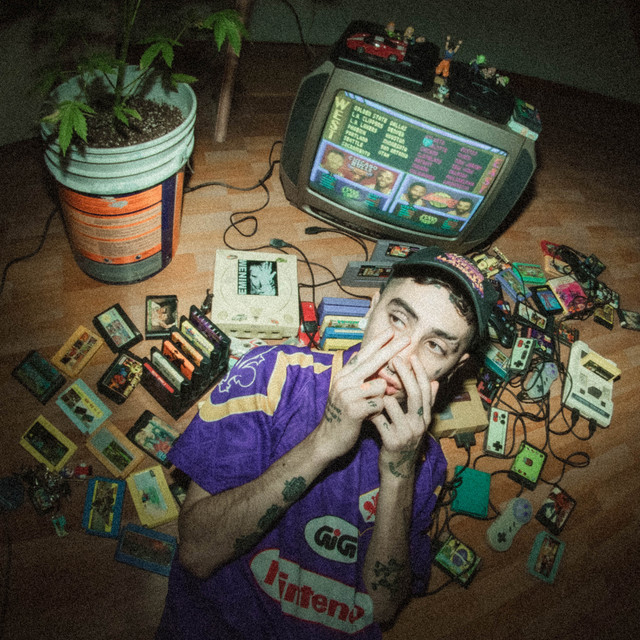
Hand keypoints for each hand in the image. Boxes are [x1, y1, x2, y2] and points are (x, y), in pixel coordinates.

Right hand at [317, 329, 409, 458]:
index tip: (392, 332)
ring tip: (370, 409)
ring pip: (381, 385)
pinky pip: (380, 403)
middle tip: (408, 338)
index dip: (378, 343)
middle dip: (393, 349)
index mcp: (344, 375)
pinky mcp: (354, 409)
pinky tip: (368, 417)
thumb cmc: (343, 416)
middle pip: (373, 362)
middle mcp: (344, 381)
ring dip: (382, 397)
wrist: (328, 439)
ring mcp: (348, 394)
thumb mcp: (347, 393)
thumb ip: (358, 377)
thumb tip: (364, 358)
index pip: (364, 354)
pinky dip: (379, 411)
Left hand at [371, 355, 438, 478]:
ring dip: (382, 393)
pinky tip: (364, 407)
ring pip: (393, 405)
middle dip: (405, 374)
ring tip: (373, 384)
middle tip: (395, 358)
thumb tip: (436, 381)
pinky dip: (371, 411)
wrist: (397, 470)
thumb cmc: (404, 439)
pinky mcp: (392, 442)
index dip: (419, 372)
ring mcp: (407, 433)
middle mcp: (419, 424)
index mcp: (425, 417)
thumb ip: (425, 403)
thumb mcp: (417, 422)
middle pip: (415, 394)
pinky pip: (379, 420)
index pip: (426, 390)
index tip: (411, 355)